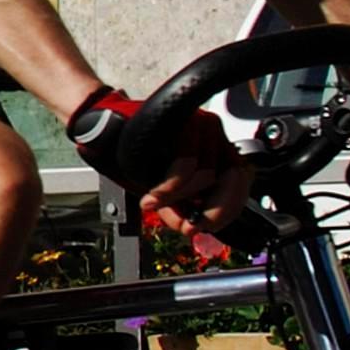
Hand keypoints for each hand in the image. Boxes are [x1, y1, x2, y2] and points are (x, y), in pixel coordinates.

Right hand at [70, 88, 250, 258]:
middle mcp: (215, 135)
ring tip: (155, 204)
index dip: (229, 208)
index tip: (208, 225)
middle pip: (234, 178)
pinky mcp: (184, 119)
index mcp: (218, 150)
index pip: (243, 181)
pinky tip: (152, 197)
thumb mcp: (166, 190)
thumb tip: (193, 230)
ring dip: (179, 199)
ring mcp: (202, 124)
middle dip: (213, 209)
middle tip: (189, 226)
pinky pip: (187, 164)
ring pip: (207, 174)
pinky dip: (169, 188)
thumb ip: (184, 208)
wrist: (106, 131)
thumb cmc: (138, 157)